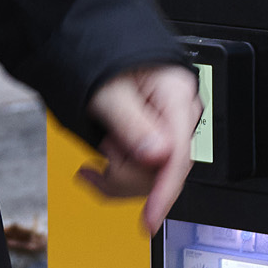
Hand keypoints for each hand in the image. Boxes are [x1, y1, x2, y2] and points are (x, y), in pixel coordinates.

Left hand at [77, 61, 198, 232]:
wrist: (89, 48)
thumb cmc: (99, 57)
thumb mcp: (106, 89)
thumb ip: (132, 122)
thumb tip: (157, 156)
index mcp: (177, 95)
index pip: (178, 154)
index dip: (164, 191)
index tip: (149, 219)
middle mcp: (178, 115)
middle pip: (162, 172)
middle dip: (124, 172)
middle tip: (102, 149)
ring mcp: (167, 132)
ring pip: (150, 179)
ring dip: (117, 174)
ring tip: (101, 146)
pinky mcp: (153, 145)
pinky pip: (140, 176)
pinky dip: (113, 178)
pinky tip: (95, 170)